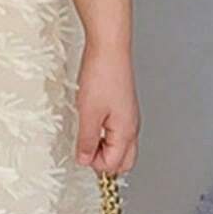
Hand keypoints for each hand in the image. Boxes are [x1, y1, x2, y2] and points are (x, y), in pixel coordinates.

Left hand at [75, 44, 139, 175]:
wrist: (109, 48)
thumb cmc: (102, 75)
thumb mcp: (88, 113)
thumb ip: (87, 140)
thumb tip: (85, 159)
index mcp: (126, 132)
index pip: (113, 165)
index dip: (94, 163)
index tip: (80, 151)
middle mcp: (132, 126)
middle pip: (123, 160)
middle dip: (104, 161)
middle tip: (85, 149)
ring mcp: (129, 116)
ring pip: (121, 146)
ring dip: (104, 148)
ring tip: (86, 133)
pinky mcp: (123, 106)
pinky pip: (118, 131)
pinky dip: (106, 135)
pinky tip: (92, 122)